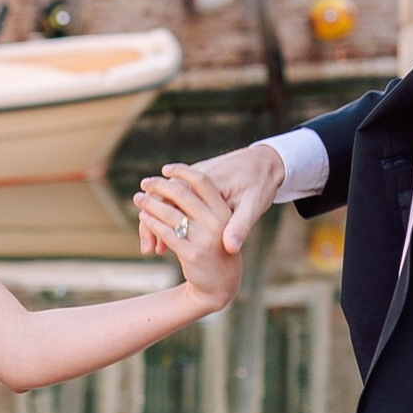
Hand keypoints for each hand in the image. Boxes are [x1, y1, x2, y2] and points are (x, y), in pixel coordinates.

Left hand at [134, 161, 245, 311]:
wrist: (221, 284)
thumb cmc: (215, 249)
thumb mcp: (217, 225)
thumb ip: (201, 208)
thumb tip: (172, 186)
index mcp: (223, 211)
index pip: (203, 182)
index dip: (183, 172)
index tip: (166, 169)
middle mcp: (216, 223)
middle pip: (182, 194)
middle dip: (159, 186)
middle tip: (145, 183)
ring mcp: (204, 239)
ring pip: (170, 213)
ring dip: (150, 204)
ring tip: (139, 199)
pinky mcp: (192, 254)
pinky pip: (166, 233)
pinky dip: (152, 223)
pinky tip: (144, 218)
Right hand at [135, 136, 287, 258]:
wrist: (265, 162)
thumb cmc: (260, 185)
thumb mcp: (254, 206)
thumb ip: (240, 226)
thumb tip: (230, 248)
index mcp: (211, 180)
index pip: (178, 194)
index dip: (163, 213)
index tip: (152, 234)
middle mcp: (198, 175)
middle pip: (164, 199)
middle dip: (152, 223)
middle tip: (147, 250)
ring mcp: (195, 176)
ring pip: (166, 198)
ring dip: (155, 220)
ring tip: (152, 249)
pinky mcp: (195, 181)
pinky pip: (175, 197)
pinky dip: (167, 214)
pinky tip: (165, 235)